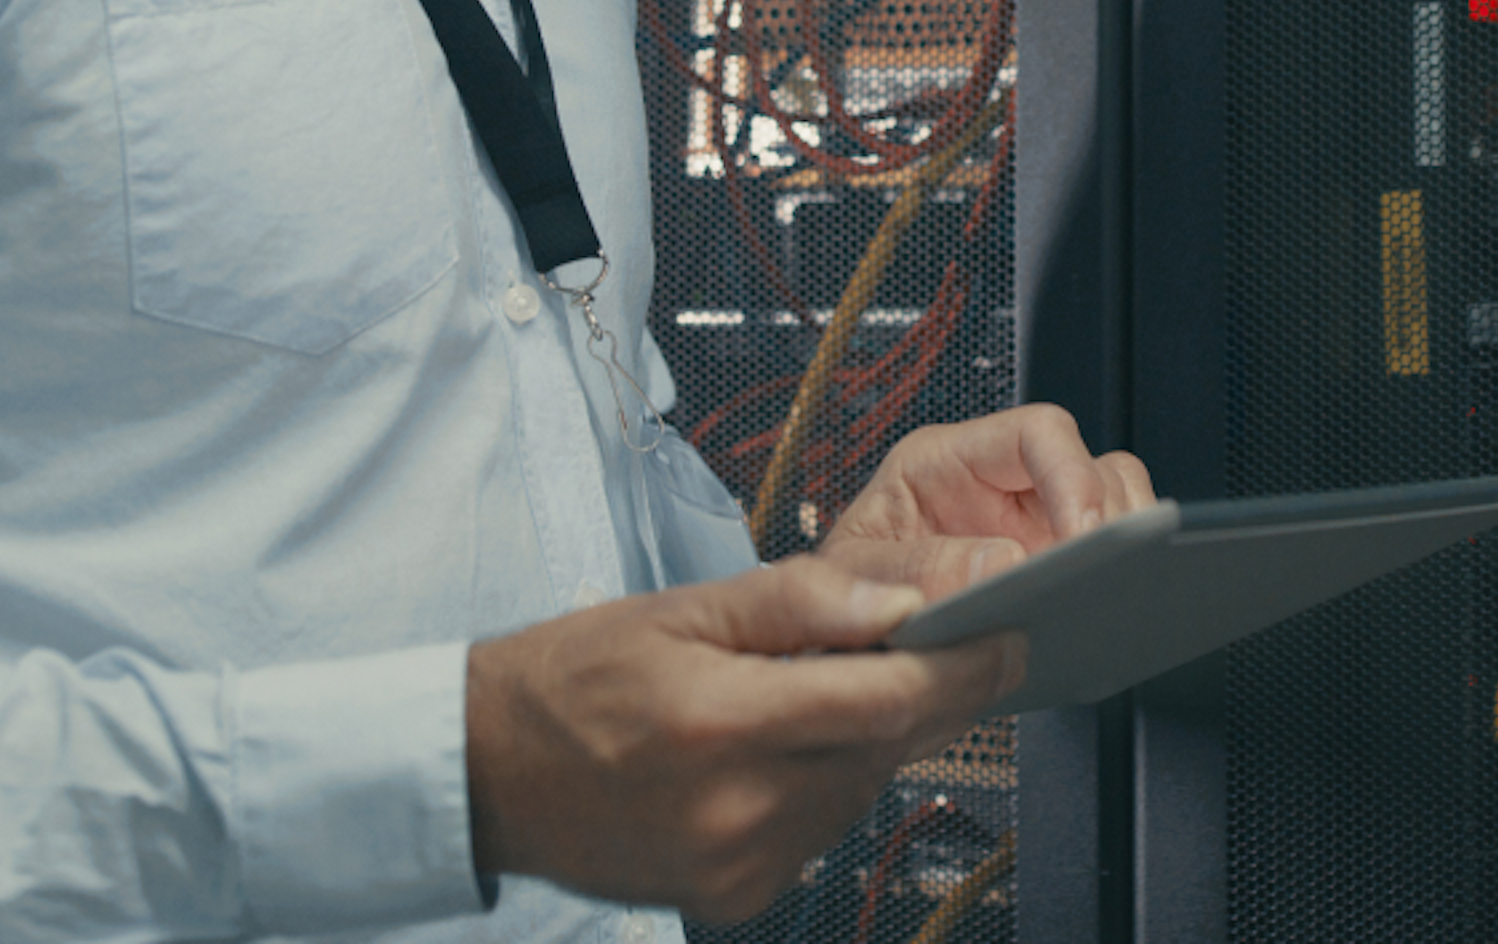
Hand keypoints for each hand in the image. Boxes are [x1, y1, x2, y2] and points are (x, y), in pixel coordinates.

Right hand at [465, 556, 1022, 919]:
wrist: (488, 772)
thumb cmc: (578, 675)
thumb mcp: (685, 607)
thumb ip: (802, 601)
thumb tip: (903, 601)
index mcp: (721, 722)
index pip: (885, 699)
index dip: (962, 667)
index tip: (1010, 636)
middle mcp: (733, 808)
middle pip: (883, 748)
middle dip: (922, 694)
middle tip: (939, 645)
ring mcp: (735, 864)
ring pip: (858, 790)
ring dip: (867, 740)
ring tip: (816, 694)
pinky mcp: (733, 896)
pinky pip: (819, 832)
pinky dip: (823, 786)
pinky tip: (778, 751)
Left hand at [817, 405, 1155, 597]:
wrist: (828, 651)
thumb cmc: (829, 600)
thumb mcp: (851, 581)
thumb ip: (914, 571)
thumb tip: (1000, 564)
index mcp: (943, 464)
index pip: (1036, 433)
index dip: (1074, 477)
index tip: (1083, 540)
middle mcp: (996, 487)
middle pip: (1090, 468)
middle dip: (1108, 520)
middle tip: (1102, 579)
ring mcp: (1027, 531)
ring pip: (1111, 511)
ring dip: (1118, 553)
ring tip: (1104, 602)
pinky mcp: (1044, 576)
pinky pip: (1100, 567)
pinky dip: (1112, 591)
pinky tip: (1100, 625)